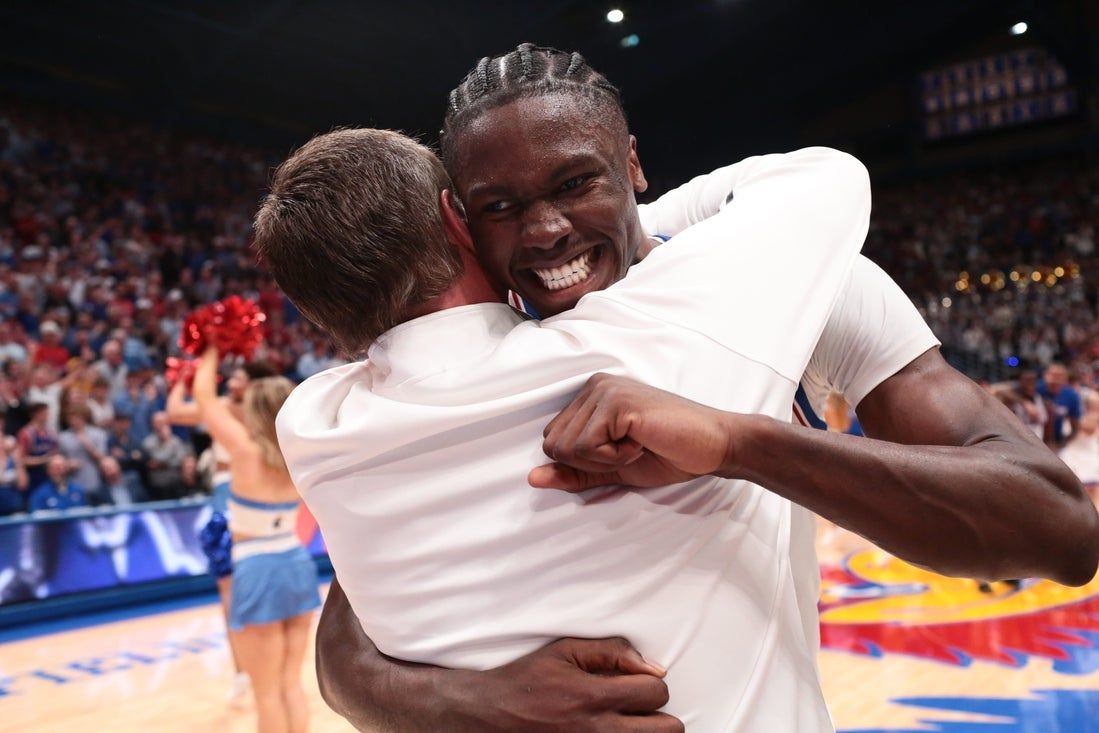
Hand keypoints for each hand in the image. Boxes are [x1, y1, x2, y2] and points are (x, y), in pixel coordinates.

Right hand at [470, 637, 680, 732]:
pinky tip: (610, 732)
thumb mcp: (565, 651)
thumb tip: (654, 666)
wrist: (491, 714)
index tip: (636, 684)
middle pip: (667, 730)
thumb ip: (612, 651)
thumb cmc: (527, 680)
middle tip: (639, 709)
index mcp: (595, 697)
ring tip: (626, 723)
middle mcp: (599, 730)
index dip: (651, 684)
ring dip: (644, 732)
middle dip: (660, 715)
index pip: (657, 693)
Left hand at [529, 374, 736, 491]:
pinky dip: (615, 458)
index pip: (552, 442)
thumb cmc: (668, 453)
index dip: (584, 462)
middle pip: (553, 445)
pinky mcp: (617, 403)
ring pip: (567, 447)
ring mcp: (604, 391)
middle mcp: (593, 386)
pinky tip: (642, 441)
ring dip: (603, 460)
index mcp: (590, 396)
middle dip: (590, 463)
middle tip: (630, 451)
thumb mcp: (612, 468)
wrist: (714, 446)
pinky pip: (587, 447)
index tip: (622, 453)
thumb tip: (532, 480)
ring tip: (637, 444)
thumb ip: (573, 473)